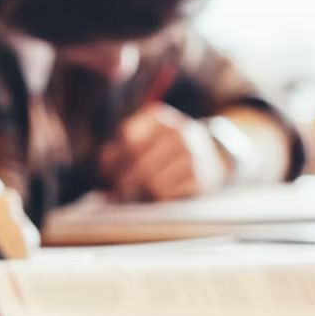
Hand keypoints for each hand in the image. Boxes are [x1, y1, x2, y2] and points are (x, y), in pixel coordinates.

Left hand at [102, 106, 227, 201]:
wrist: (211, 155)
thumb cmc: (163, 149)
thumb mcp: (142, 139)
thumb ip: (118, 150)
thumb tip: (103, 167)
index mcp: (158, 117)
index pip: (128, 138)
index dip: (112, 159)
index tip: (106, 172)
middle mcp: (179, 132)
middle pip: (140, 161)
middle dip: (123, 180)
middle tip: (114, 193)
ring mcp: (193, 154)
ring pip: (153, 181)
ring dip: (139, 192)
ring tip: (134, 194)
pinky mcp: (202, 177)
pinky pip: (168, 194)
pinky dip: (156, 198)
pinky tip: (154, 195)